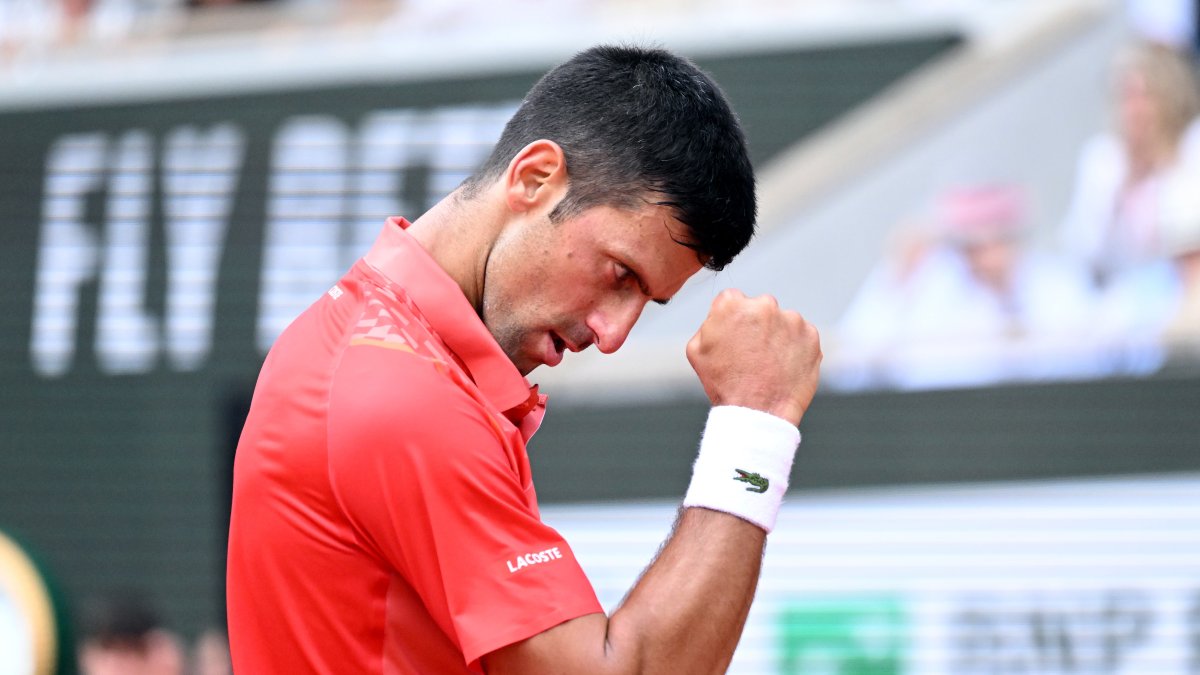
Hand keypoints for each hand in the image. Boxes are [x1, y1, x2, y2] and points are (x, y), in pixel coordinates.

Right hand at [686, 289, 820, 425]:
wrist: (757, 412)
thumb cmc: (725, 384)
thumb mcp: (696, 350)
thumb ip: (709, 323)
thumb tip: (720, 317)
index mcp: (732, 304)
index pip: (732, 300)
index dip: (732, 320)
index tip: (735, 337)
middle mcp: (764, 305)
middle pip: (760, 308)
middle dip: (757, 325)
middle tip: (752, 353)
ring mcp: (791, 319)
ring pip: (782, 322)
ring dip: (777, 336)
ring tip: (768, 364)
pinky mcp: (811, 335)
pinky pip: (801, 336)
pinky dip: (795, 348)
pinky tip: (783, 367)